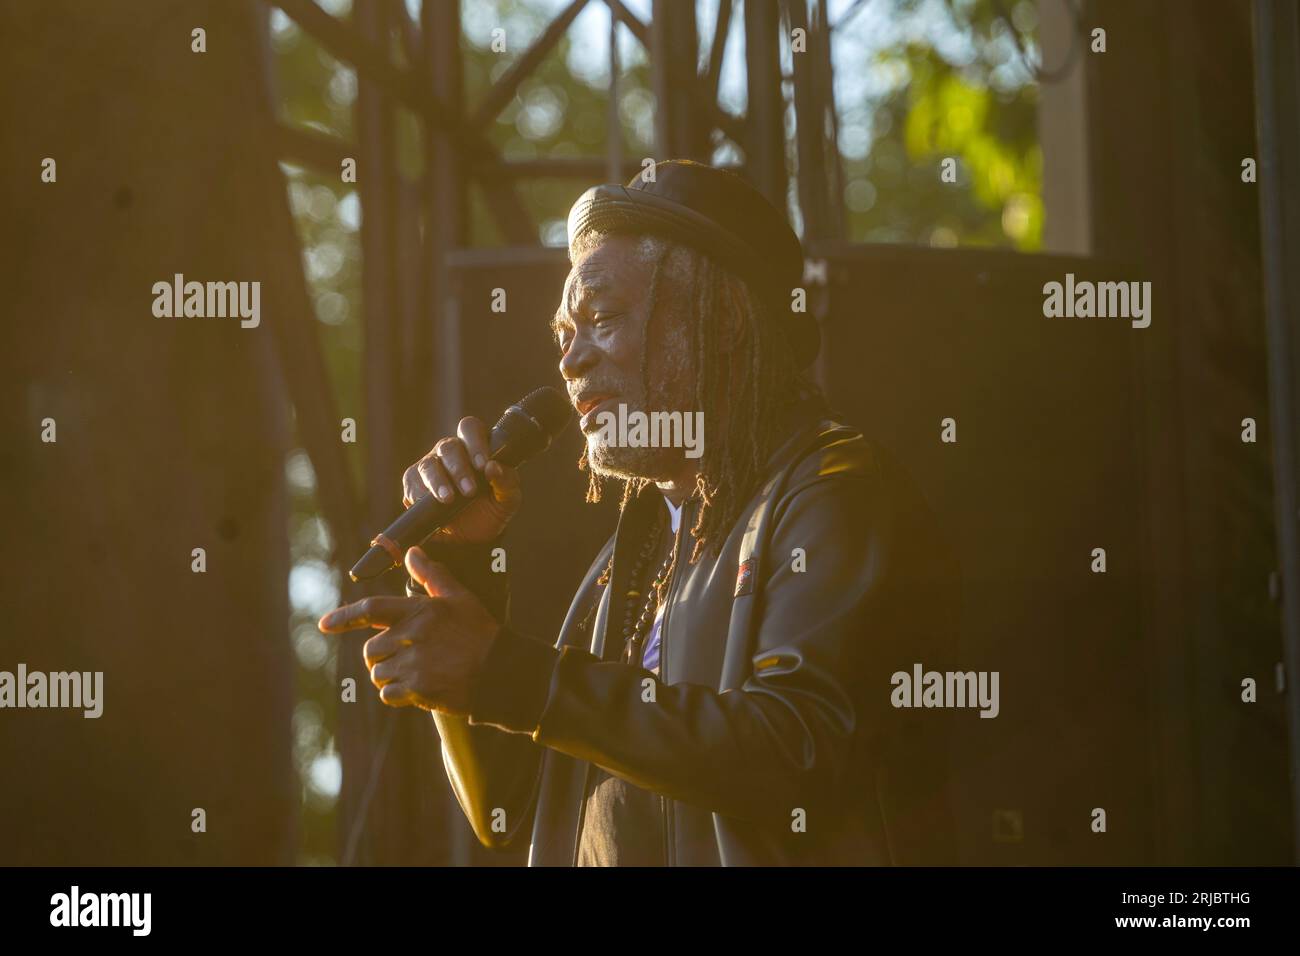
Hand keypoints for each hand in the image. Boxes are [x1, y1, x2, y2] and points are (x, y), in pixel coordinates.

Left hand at [317, 547, 501, 714]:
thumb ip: (432, 576)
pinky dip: (397, 694)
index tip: (324, 624)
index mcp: (419, 611)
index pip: (371, 609)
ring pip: (378, 674)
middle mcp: (412, 636)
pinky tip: (418, 689)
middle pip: (371, 650)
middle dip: (381, 656)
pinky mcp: (418, 689)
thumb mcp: (459, 598)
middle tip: (403, 659)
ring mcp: (414, 664)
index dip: (344, 617)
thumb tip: (411, 552)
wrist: (500, 671)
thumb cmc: (480, 633)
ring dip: (390, 676)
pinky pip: (388, 694)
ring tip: (415, 673)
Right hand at [402, 416, 521, 545]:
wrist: (470, 538)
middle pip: (448, 447)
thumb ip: (507, 482)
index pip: (470, 429)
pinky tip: (429, 504)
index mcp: (475, 447)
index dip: (475, 443)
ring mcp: (430, 465)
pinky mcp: (414, 482)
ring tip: (448, 499)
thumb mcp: (507, 500)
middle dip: (459, 469)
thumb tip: (493, 468)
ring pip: (428, 465)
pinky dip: (420, 494)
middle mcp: (451, 451)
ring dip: (438, 482)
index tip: (483, 465)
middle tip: (469, 490)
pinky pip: (412, 482)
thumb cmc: (490, 510)